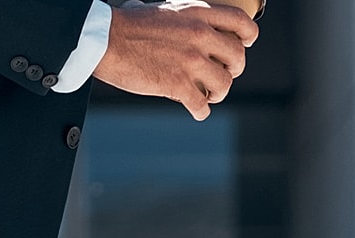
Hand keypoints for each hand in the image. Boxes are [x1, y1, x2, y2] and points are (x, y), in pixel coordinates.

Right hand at [94, 1, 258, 121]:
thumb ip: (173, 15)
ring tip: (209, 96)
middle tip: (224, 76)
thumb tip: (148, 11)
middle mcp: (200, 35)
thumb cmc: (125, 25)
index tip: (245, 45)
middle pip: (237, 56)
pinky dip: (201, 111)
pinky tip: (196, 110)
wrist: (107, 41)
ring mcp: (191, 61)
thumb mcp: (159, 9)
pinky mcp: (178, 86)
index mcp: (199, 13)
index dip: (248, 36)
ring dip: (219, 93)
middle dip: (234, 70)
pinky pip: (201, 104)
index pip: (240, 22)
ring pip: (224, 83)